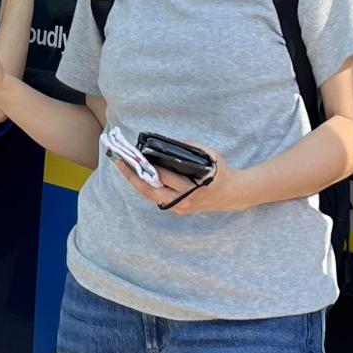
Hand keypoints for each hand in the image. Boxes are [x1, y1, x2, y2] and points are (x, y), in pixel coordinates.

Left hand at [110, 149, 238, 212]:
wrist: (233, 194)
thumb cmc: (221, 171)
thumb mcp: (209, 154)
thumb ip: (188, 148)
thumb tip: (164, 143)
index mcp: (194, 187)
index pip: (165, 177)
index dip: (149, 167)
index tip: (135, 155)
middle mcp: (184, 200)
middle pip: (151, 190)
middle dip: (133, 176)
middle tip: (119, 161)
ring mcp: (180, 207)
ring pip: (151, 196)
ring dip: (136, 182)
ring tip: (123, 166)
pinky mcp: (178, 209)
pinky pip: (157, 197)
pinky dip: (146, 186)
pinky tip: (136, 175)